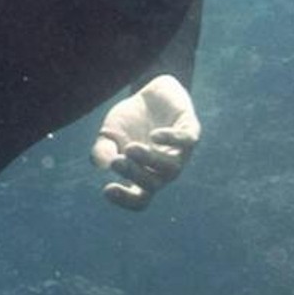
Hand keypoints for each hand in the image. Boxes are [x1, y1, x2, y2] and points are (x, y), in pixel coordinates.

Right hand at [91, 76, 199, 210]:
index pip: (140, 200)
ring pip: (171, 168)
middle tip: (117, 161)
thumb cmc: (130, 121)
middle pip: (153, 185)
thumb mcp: (109, 134)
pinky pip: (186, 142)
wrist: (152, 94)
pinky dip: (171, 140)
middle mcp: (165, 171)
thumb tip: (103, 165)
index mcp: (145, 177)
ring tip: (131, 148)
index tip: (107, 189)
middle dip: (134, 175)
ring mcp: (180, 154)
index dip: (125, 200)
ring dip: (150, 161)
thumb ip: (102, 150)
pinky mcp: (191, 132)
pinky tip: (154, 136)